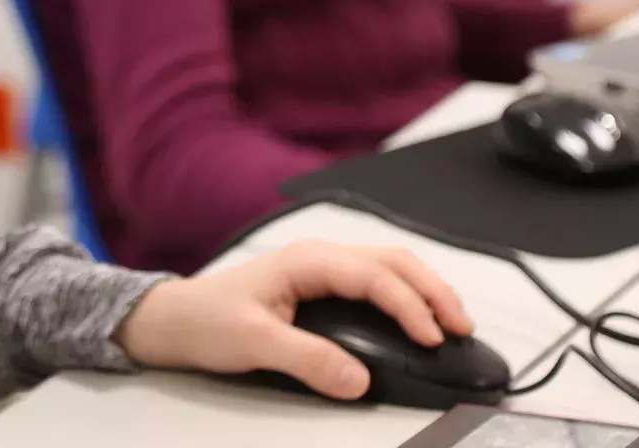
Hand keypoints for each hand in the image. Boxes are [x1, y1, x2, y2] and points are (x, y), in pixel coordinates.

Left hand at [112, 241, 474, 400]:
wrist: (176, 320)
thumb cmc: (207, 321)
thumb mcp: (255, 342)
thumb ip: (307, 359)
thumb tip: (357, 380)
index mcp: (306, 261)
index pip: (374, 275)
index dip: (410, 305)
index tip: (432, 337)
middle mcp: (319, 258)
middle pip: (393, 262)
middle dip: (433, 291)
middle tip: (462, 328)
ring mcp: (322, 269)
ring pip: (390, 268)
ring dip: (425, 291)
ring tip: (453, 324)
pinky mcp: (322, 286)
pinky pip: (377, 282)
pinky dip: (407, 297)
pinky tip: (420, 319)